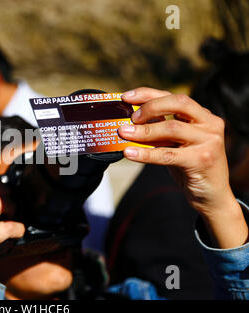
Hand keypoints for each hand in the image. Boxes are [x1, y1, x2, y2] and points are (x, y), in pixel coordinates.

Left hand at [118, 87, 247, 247]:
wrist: (210, 195)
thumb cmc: (189, 166)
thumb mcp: (175, 143)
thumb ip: (160, 129)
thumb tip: (129, 122)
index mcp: (202, 115)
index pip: (173, 96)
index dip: (148, 94)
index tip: (127, 97)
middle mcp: (209, 123)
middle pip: (178, 103)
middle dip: (150, 107)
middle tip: (130, 118)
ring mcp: (209, 140)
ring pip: (172, 128)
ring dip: (144, 131)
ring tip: (124, 133)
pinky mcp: (202, 159)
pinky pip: (168, 154)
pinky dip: (146, 153)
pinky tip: (129, 153)